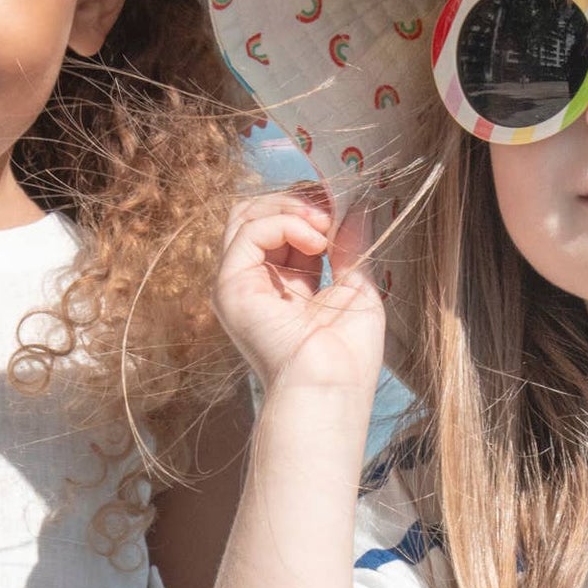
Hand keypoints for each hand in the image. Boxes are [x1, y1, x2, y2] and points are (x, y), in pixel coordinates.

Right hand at [213, 188, 385, 395]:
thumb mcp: (356, 286)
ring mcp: (239, 282)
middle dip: (296, 200)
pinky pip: (248, 231)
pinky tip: (315, 240)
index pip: (282, 225)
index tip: (341, 202)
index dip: (309, 206)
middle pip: (257, 213)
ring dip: (290, 207)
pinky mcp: (230, 286)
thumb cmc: (347, 354)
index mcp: (285, 283)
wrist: (331, 387)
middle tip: (331, 206)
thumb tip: (356, 205)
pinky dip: (283, 223)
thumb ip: (350, 244)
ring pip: (246, 214)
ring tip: (323, 224)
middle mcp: (256, 281)